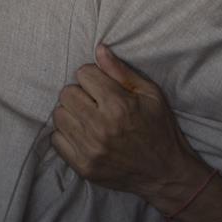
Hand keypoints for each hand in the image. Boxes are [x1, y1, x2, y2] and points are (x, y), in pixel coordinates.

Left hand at [52, 44, 211, 213]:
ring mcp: (90, 149)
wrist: (165, 172)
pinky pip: (57, 140)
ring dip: (72, 112)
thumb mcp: (150, 94)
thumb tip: (99, 49)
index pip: (84, 74)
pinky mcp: (83, 166)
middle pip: (67, 93)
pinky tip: (84, 134)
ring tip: (88, 117)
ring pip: (59, 115)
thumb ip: (121, 71)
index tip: (102, 85)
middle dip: (80, 92)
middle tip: (94, 101)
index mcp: (119, 105)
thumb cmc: (160, 128)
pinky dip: (67, 134)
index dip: (93, 76)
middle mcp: (101, 127)